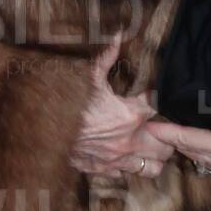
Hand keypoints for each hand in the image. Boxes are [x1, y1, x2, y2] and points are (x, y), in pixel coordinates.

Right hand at [71, 33, 174, 177]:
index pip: (160, 108)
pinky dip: (130, 167)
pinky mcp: (103, 169)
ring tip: (150, 147)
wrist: (43, 131)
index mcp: (131, 115)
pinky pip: (128, 174)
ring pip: (153, 167)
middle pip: (166, 145)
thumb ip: (107, 57)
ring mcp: (117, 159)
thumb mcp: (88, 76)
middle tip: (159, 127)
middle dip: (167, 136)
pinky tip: (125, 157)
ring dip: (154, 157)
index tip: (155, 98)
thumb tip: (117, 35)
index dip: (159, 102)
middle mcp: (129, 141)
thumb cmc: (68, 103)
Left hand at [149, 86, 210, 180]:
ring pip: (194, 155)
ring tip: (159, 130)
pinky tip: (182, 138)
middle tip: (146, 123)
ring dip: (177, 144)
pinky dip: (191, 148)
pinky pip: (204, 158)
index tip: (151, 124)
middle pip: (188, 149)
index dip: (170, 132)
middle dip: (168, 138)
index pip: (192, 140)